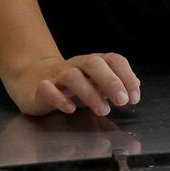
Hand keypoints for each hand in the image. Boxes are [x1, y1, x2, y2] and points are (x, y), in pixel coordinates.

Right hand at [5, 52, 139, 117]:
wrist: (34, 80)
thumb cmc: (72, 85)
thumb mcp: (97, 84)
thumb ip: (116, 84)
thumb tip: (135, 87)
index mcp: (94, 62)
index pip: (114, 60)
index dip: (127, 76)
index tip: (134, 97)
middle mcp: (77, 65)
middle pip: (94, 63)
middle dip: (111, 81)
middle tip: (122, 101)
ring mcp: (57, 75)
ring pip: (72, 76)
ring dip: (90, 93)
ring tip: (103, 110)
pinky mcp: (40, 87)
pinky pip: (48, 89)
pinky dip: (60, 98)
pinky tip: (71, 109)